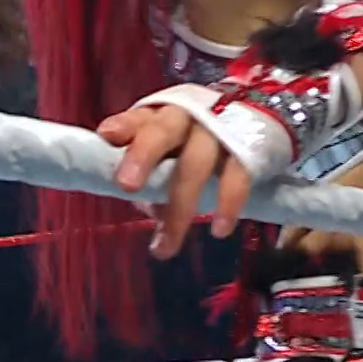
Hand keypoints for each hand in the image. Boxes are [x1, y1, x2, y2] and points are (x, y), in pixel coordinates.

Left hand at [97, 106, 251, 259]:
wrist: (255, 120)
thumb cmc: (197, 142)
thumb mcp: (171, 150)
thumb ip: (153, 175)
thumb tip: (152, 210)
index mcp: (162, 116)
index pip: (139, 118)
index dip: (124, 126)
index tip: (108, 135)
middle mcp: (188, 117)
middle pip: (163, 131)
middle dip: (144, 155)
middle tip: (127, 186)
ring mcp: (219, 131)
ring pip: (196, 164)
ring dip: (180, 205)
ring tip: (166, 245)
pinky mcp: (248, 150)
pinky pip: (237, 177)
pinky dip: (228, 204)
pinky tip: (220, 229)